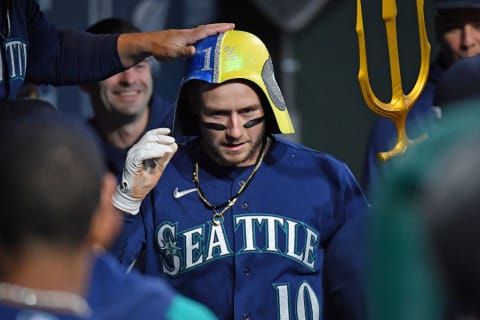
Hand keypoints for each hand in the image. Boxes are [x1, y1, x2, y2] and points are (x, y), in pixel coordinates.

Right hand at [112, 128, 177, 214]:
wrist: (135, 194)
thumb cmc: (144, 181)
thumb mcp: (159, 166)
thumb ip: (166, 157)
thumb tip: (174, 146)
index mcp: (140, 150)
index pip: (149, 136)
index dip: (158, 132)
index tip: (168, 131)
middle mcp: (135, 151)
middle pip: (149, 138)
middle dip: (162, 138)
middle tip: (172, 141)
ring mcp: (132, 156)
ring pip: (146, 145)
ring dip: (160, 146)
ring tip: (168, 149)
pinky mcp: (131, 163)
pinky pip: (142, 154)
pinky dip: (152, 152)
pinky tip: (161, 153)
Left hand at [117, 23, 234, 66]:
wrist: (148, 43)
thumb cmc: (159, 49)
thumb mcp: (171, 53)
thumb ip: (183, 52)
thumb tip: (194, 50)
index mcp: (188, 36)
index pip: (207, 31)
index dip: (219, 29)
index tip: (230, 26)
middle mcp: (188, 33)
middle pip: (207, 28)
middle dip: (219, 27)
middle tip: (231, 27)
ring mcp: (185, 35)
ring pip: (202, 30)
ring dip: (213, 30)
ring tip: (222, 32)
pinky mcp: (182, 38)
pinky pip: (197, 35)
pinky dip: (205, 34)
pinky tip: (206, 39)